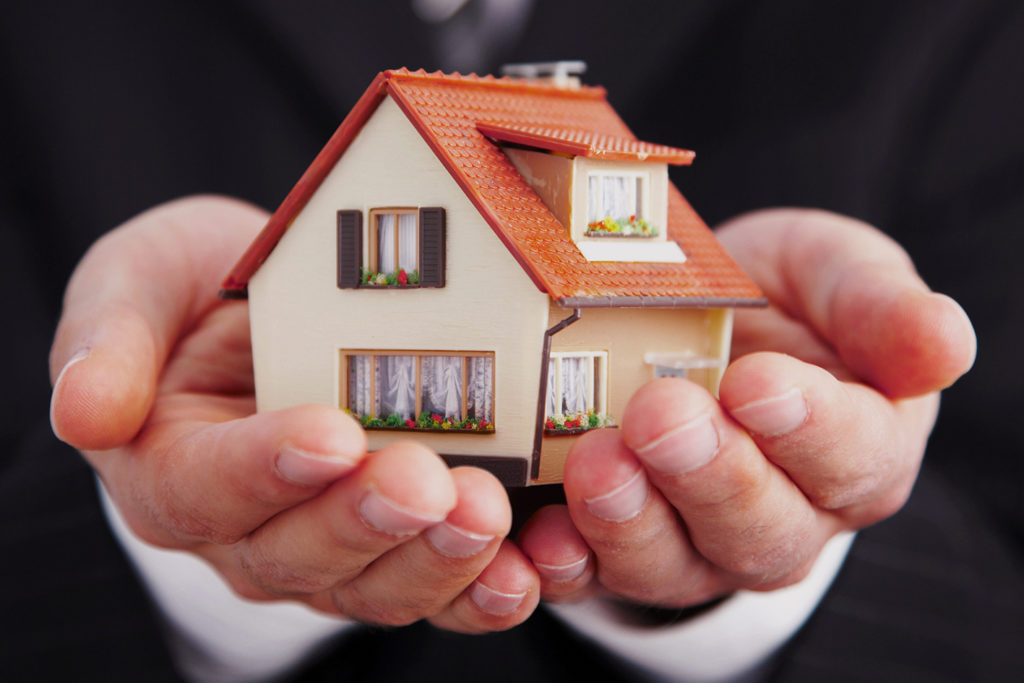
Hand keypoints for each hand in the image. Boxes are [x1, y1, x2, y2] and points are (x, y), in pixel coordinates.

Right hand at [49, 196, 538, 630]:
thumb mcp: (138, 280)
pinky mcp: (398, 543)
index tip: (328, 434)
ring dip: (433, 561)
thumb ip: (106, 339)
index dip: (264, 469)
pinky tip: (528, 571)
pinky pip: (436, 585)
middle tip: (427, 480)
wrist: (279, 301)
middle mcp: (249, 528)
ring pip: (375, 583)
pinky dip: (483, 589)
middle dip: (367, 519)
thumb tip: (83, 412)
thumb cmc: (201, 289)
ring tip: (486, 517)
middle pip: (299, 552)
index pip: (205, 488)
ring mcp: (329, 545)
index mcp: (173, 469)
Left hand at [519, 208, 975, 605]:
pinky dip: (567, 564)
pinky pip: (596, 575)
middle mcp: (785, 516)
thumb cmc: (777, 299)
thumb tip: (945, 344)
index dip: (808, 427)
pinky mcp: (621, 548)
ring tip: (598, 466)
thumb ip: (879, 306)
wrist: (696, 325)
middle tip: (663, 416)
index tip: (759, 384)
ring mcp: (699, 542)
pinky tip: (541, 539)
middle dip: (708, 474)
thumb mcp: (834, 274)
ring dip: (633, 522)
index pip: (851, 457)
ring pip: (675, 563)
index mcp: (857, 450)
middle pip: (759, 526)